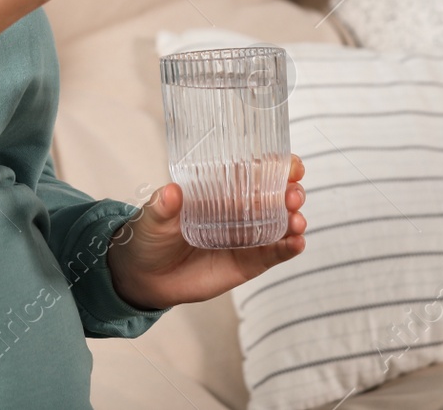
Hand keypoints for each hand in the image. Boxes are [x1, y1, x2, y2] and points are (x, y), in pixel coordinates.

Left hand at [105, 153, 307, 310]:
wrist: (145, 276)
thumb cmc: (150, 236)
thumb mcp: (153, 217)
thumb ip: (163, 206)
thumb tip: (171, 191)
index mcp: (220, 190)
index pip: (254, 173)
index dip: (276, 167)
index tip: (292, 165)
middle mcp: (239, 210)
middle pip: (275, 196)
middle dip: (290, 193)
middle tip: (293, 196)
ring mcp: (247, 237)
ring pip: (280, 224)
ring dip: (293, 220)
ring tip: (296, 221)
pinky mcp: (248, 263)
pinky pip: (273, 254)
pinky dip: (288, 247)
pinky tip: (296, 243)